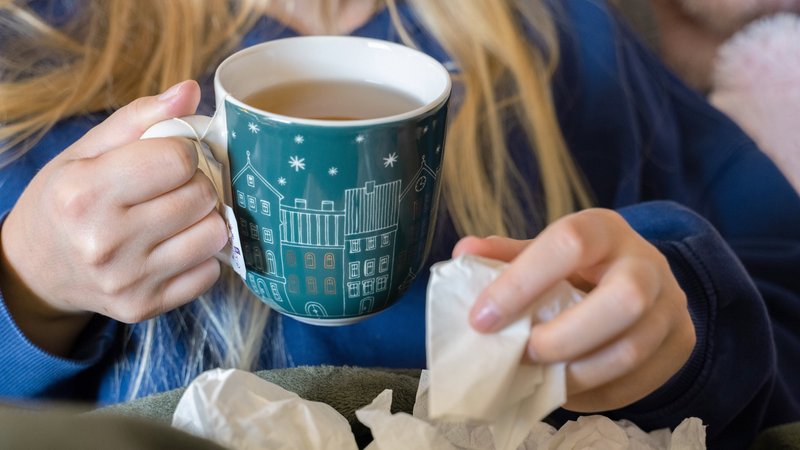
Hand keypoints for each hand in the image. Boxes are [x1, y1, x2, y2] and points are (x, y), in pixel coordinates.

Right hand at [0, 80, 228, 354]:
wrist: (35, 270)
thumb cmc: (65, 202)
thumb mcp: (86, 152)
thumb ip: (139, 119)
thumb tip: (190, 91)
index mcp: (85, 193)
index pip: (177, 160)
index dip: (183, 152)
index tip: (170, 157)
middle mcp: (105, 241)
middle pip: (200, 196)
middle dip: (196, 184)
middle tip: (174, 188)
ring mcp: (127, 280)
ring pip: (214, 235)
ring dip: (205, 220)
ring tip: (178, 216)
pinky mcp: (145, 307)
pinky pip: (209, 274)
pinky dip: (201, 257)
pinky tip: (174, 247)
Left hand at [453, 208, 695, 411]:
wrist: (643, 279)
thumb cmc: (581, 266)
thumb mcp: (548, 251)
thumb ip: (508, 255)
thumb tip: (463, 253)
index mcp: (605, 229)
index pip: (569, 243)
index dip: (521, 283)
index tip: (481, 319)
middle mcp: (648, 263)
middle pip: (624, 300)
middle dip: (564, 336)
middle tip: (524, 353)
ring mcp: (671, 306)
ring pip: (631, 350)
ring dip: (574, 374)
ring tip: (538, 377)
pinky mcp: (681, 344)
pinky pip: (639, 383)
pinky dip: (593, 394)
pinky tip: (563, 389)